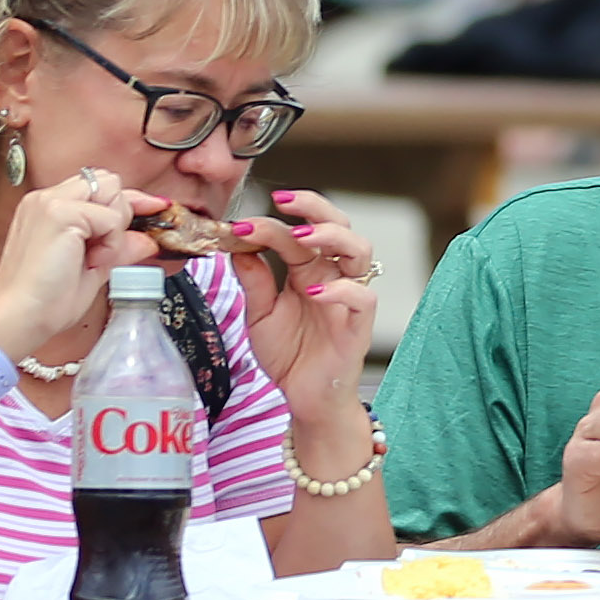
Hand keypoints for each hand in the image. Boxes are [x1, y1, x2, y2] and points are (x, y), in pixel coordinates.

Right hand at [0, 166, 162, 351]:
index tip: (156, 207)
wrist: (19, 319)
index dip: (127, 200)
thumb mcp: (92, 270)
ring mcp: (51, 202)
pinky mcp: (60, 213)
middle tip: (102, 250)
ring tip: (92, 258)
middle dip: (117, 212)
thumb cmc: (44, 301)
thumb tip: (148, 240)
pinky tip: (90, 262)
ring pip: (112, 191)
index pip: (98, 187)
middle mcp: (46, 198)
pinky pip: (111, 218)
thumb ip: (118, 248)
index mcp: (47, 208)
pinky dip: (110, 243)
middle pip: (108, 181)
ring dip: (113, 227)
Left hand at [223, 187, 380, 418]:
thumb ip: (254, 281)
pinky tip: (314, 292)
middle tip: (284, 200)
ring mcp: (348, 298)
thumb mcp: (259, 315)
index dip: (271, 223)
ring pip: (360, 251)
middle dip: (314, 207)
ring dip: (332, 237)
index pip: (296, 234)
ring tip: (302, 237)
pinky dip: (341, 290)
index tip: (240, 223)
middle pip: (339, 225)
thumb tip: (237, 245)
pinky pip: (363, 298)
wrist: (304, 398)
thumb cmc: (288, 354)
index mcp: (307, 271)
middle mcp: (331, 276)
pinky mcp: (358, 325)